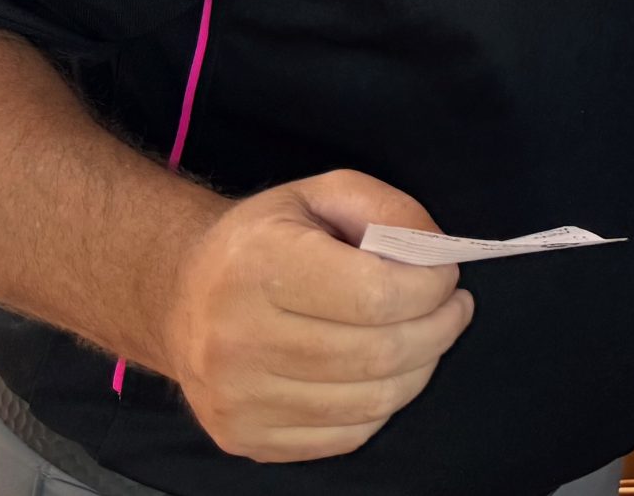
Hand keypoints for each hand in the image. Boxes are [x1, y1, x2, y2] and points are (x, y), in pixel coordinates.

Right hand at [156, 170, 475, 462]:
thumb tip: (437, 252)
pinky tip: (385, 373)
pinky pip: (346, 436)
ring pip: (369, 403)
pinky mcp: (244, 438)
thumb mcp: (322, 194)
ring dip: (420, 369)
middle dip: (438, 330)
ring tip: (428, 337)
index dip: (430, 288)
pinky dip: (383, 406)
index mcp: (259, 266)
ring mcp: (237, 399)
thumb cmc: (264, 240)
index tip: (446, 276)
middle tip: (454, 309)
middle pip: (378, 354)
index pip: (375, 295)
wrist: (179, 296)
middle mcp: (238, 338)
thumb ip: (387, 209)